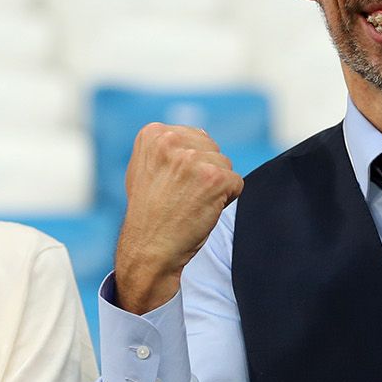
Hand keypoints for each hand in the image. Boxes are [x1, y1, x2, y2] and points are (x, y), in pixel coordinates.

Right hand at [113, 123, 241, 313]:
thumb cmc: (149, 214)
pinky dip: (226, 200)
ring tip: (189, 204)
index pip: (195, 138)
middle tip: (181, 197)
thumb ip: (169, 148)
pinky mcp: (215, 178)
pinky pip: (236, 183)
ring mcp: (193, 159)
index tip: (171, 185)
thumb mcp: (145, 169)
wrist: (149, 248)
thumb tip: (202, 136)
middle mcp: (171, 140)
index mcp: (153, 133)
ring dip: (214, 187)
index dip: (190, 166)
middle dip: (204, 174)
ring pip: (225, 166)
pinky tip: (202, 211)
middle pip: (212, 149)